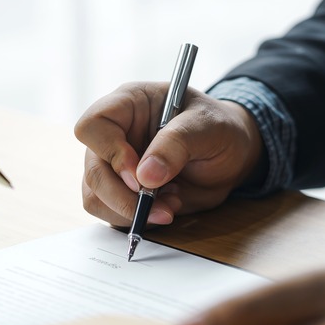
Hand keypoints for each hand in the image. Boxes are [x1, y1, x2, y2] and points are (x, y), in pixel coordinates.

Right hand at [74, 82, 262, 226]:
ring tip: (169, 205)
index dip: (110, 152)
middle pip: (93, 169)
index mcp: (128, 104)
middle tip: (156, 203)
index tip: (138, 174)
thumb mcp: (208, 126)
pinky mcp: (121, 192)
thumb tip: (144, 177)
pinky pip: (110, 213)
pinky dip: (137, 220)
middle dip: (122, 196)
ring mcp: (114, 165)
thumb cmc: (219, 128)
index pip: (93, 125)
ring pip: (95, 196)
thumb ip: (177, 144)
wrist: (231, 155)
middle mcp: (114, 135)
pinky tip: (165, 208)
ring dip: (130, 211)